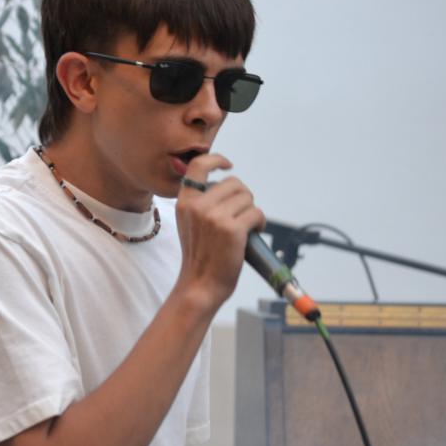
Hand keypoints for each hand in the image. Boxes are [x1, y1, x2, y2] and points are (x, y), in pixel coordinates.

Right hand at [173, 152, 264, 308]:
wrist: (200, 285)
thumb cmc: (200, 256)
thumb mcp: (189, 224)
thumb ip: (201, 203)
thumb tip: (228, 187)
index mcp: (185, 202)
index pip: (199, 165)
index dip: (217, 160)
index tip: (227, 165)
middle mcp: (198, 206)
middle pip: (234, 183)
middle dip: (244, 197)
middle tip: (242, 214)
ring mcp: (214, 217)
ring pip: (248, 198)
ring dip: (252, 211)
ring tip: (247, 227)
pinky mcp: (232, 229)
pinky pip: (256, 213)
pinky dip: (260, 222)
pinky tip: (254, 233)